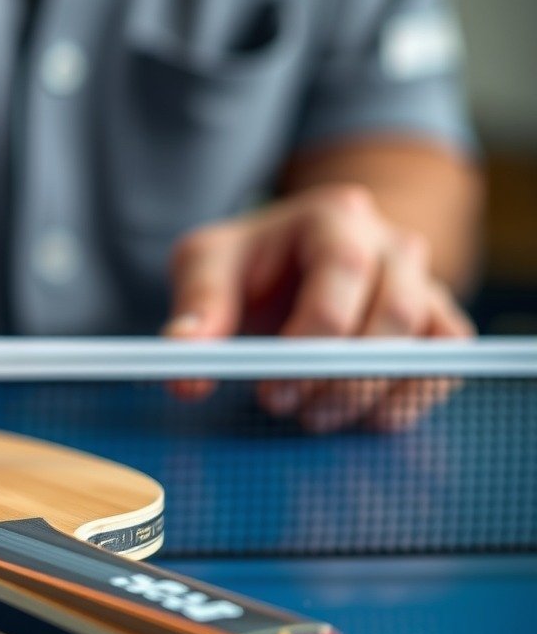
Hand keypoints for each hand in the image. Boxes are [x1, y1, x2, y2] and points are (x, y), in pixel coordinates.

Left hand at [163, 184, 474, 430]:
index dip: (310, 339)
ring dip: (373, 394)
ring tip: (316, 419)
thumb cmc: (246, 262)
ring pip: (425, 341)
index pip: (342, 271)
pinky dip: (411, 398)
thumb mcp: (206, 266)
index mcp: (334, 215)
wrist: (288, 259)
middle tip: (285, 409)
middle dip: (338, 376)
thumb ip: (196, 312)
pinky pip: (447, 360)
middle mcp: (390, 242)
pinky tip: (363, 419)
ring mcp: (421, 281)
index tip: (269, 387)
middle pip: (392, 312)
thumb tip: (185, 377)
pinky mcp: (435, 320)